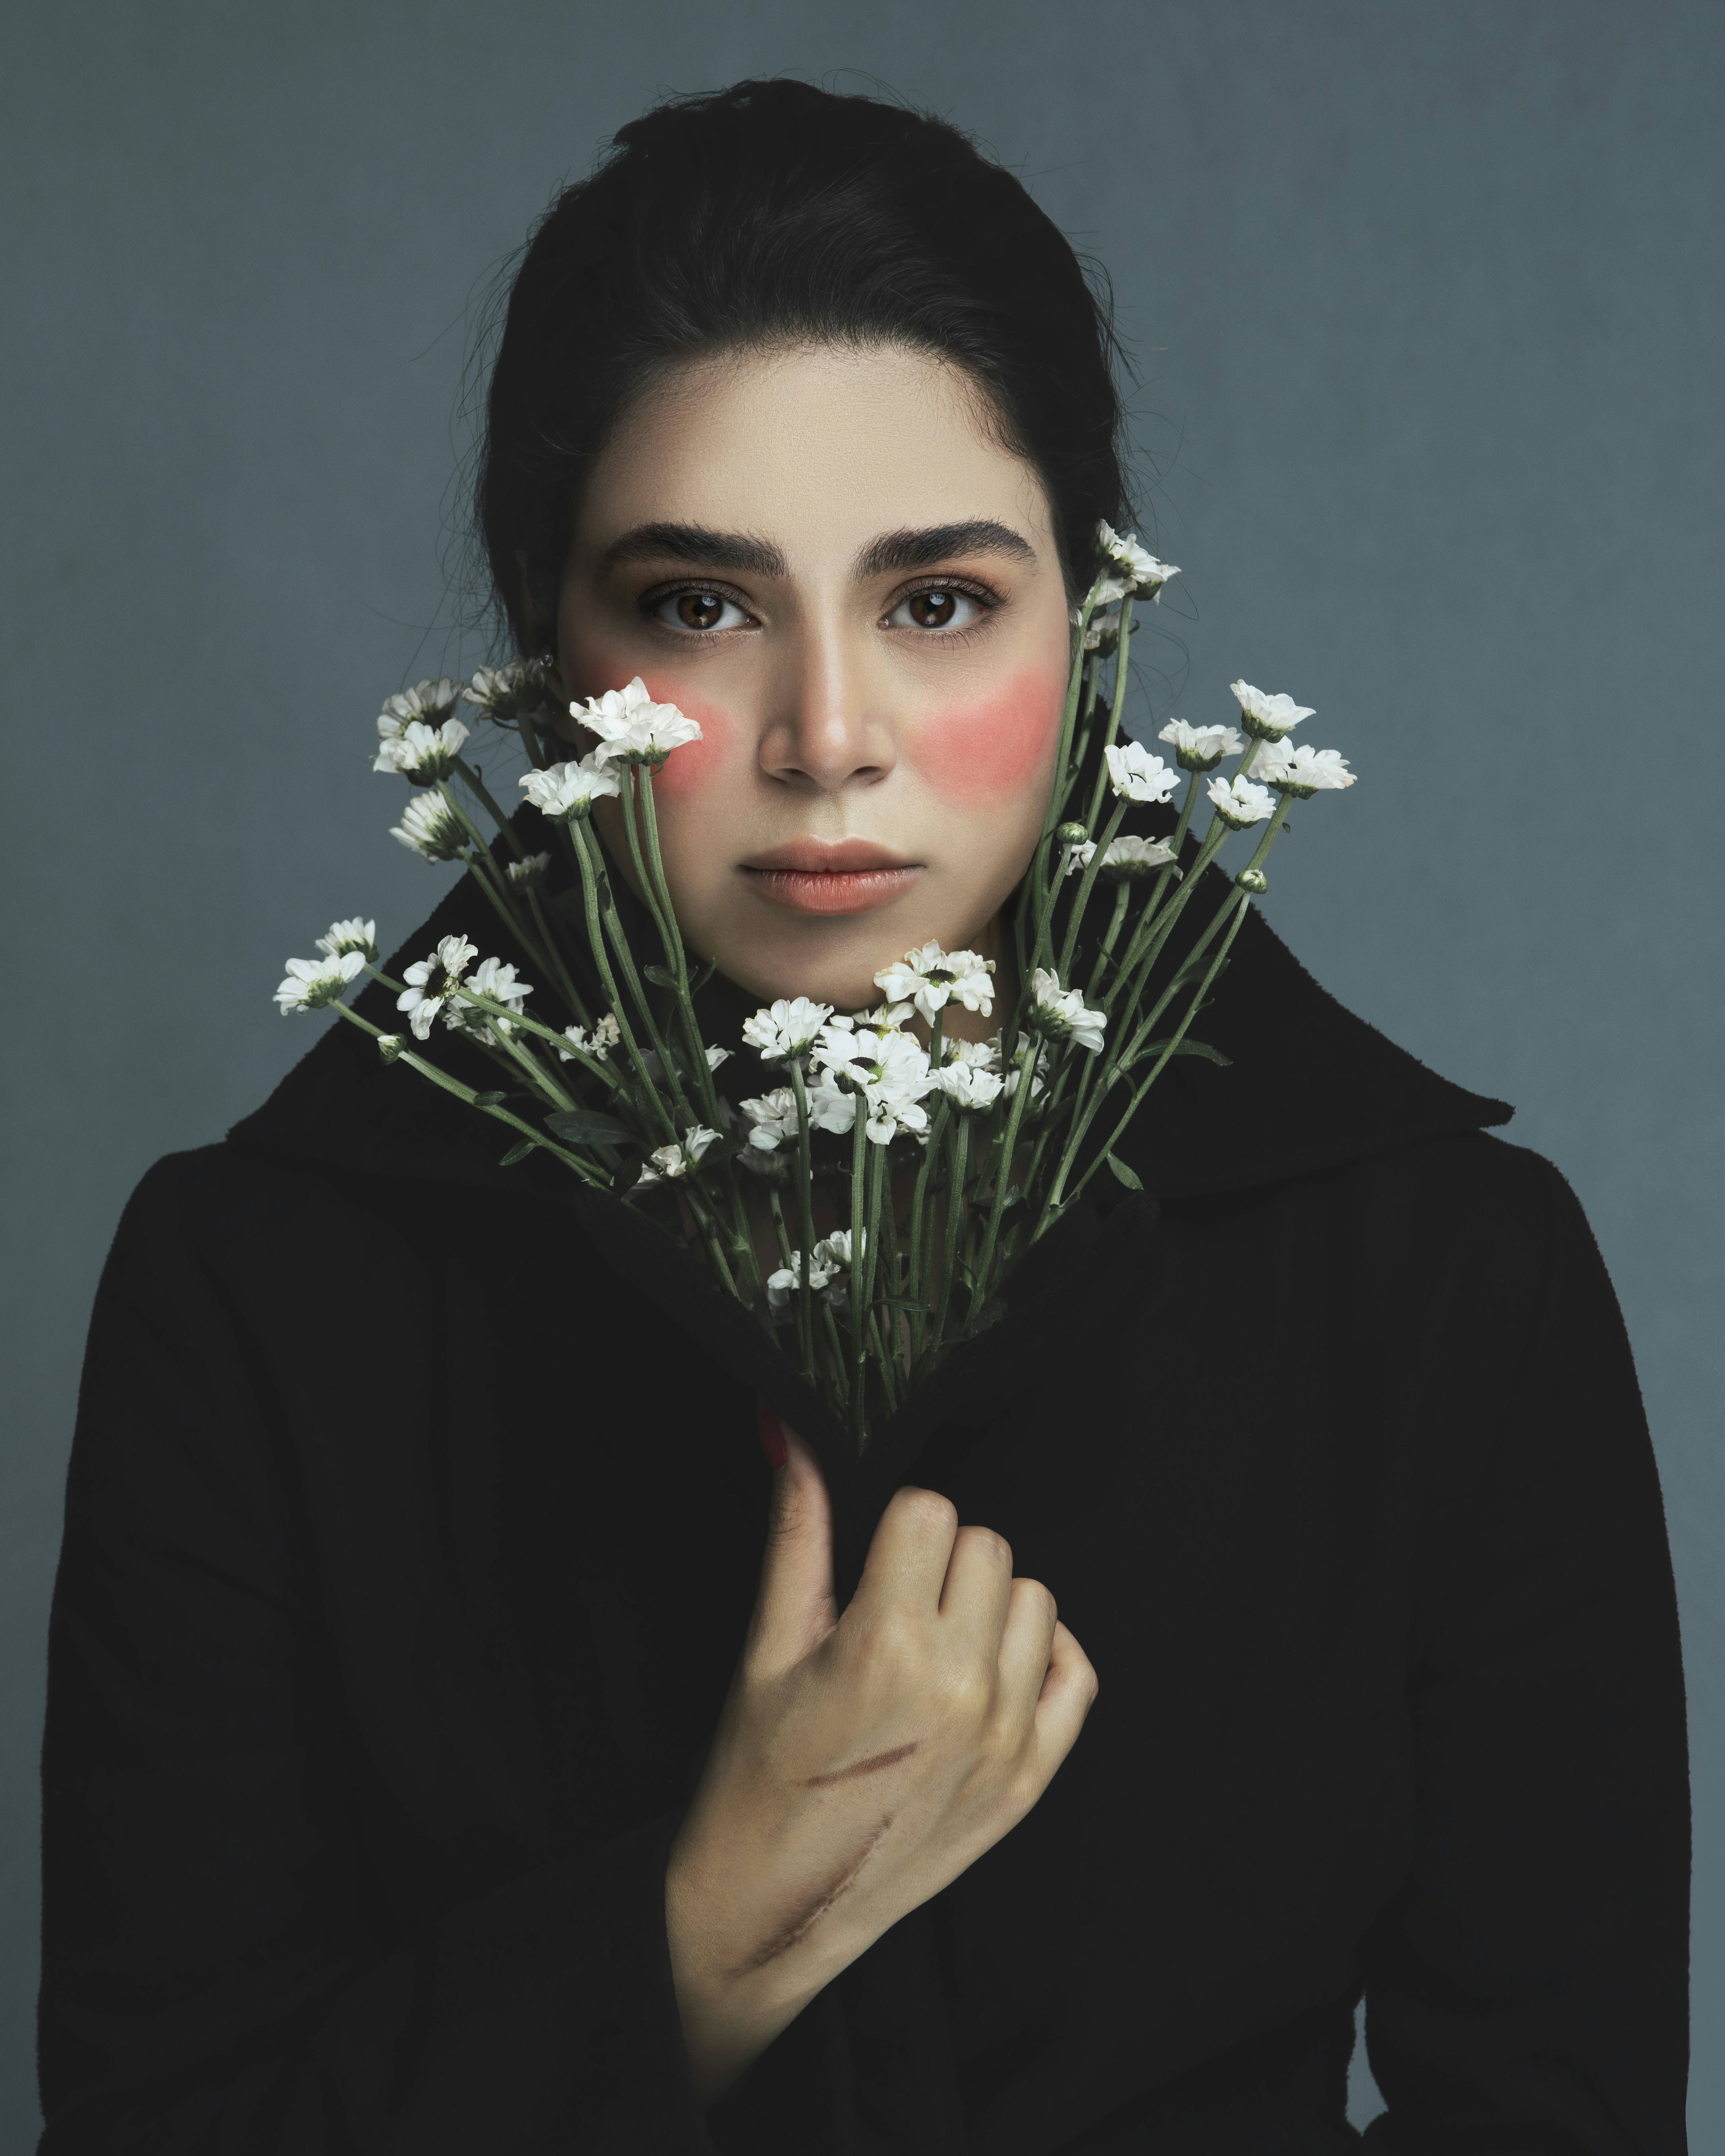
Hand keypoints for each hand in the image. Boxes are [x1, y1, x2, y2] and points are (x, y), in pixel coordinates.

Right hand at [665, 1415, 1098, 2103]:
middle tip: (893, 1607)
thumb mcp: (767, 1646)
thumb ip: (797, 1529)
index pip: (931, 1509)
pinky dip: (1043, 1656)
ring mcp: (1006, 1737)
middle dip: (938, 1560)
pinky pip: (1078, 1672)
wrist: (775, 1907)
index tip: (868, 1562)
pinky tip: (991, 1667)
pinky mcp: (1031, 1779)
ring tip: (933, 1644)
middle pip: (986, 1545)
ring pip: (1035, 1598)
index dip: (893, 1526)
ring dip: (987, 1605)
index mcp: (886, 1645)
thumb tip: (797, 1431)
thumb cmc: (757, 1776)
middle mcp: (961, 1687)